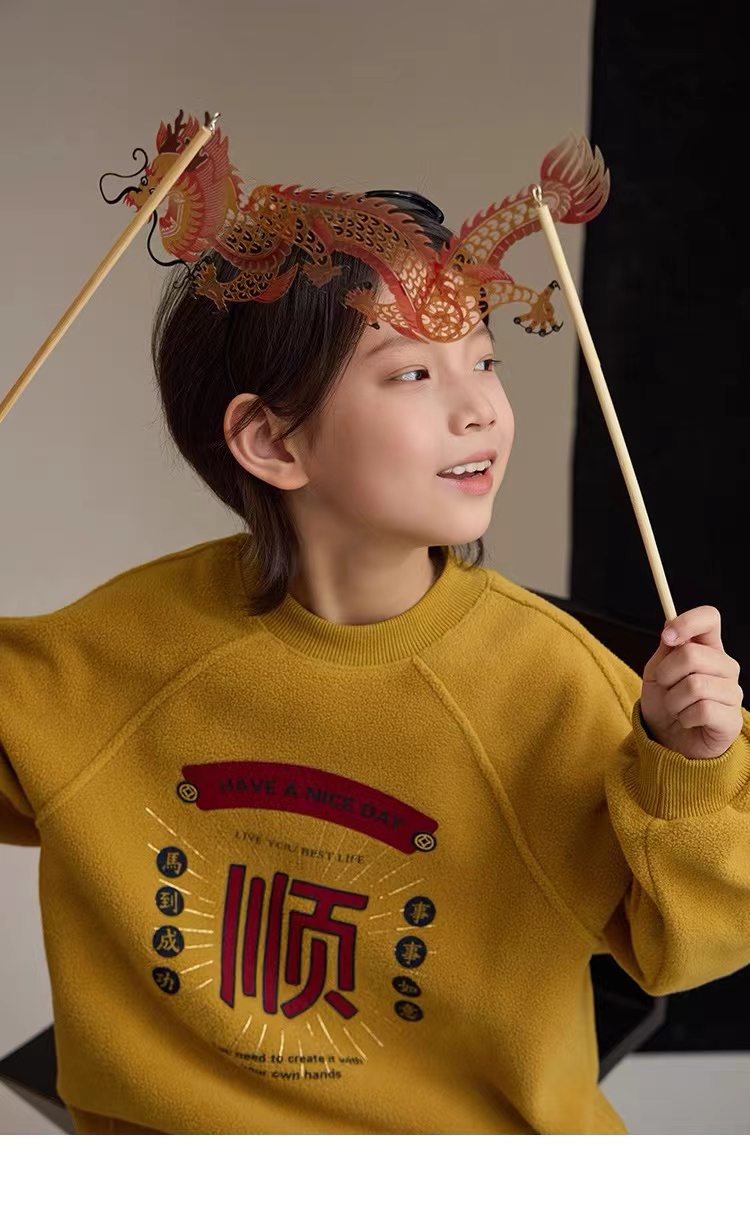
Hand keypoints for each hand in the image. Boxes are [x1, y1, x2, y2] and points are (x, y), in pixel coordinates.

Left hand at [640, 606, 743, 758]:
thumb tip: (670, 626)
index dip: (687, 622)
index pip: (709, 618)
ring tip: (677, 708)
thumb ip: (666, 649)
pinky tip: (687, 721)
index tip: (667, 638)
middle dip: (666, 674)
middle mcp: (726, 667)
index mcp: (709, 649)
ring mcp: (733, 693)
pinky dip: (684, 717)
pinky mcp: (732, 719)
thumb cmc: (664, 703)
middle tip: (667, 688)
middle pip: (692, 654)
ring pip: (694, 685)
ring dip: (673, 700)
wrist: (668, 741)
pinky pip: (702, 710)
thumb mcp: (657, 672)